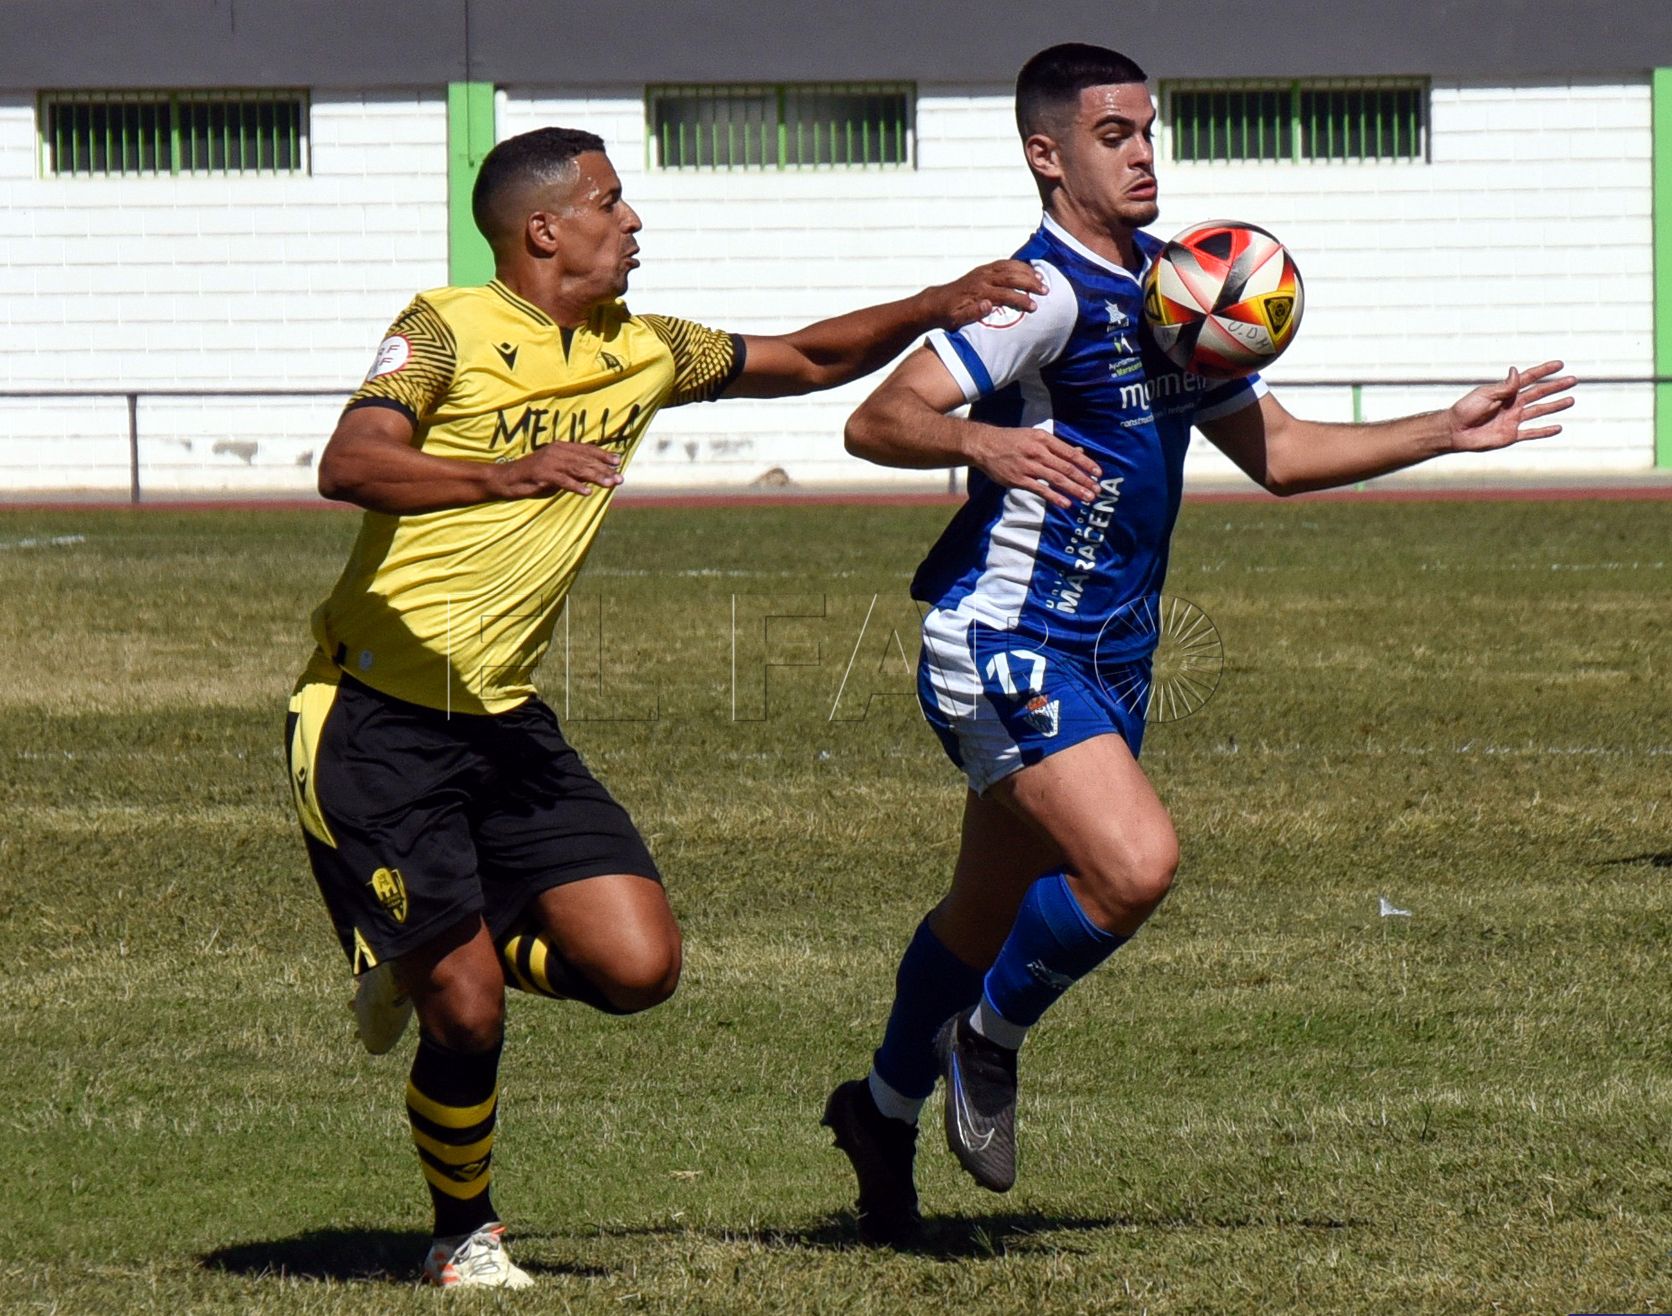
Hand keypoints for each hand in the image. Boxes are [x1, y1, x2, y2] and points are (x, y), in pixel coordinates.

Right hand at [492, 441, 623, 498]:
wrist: (507, 479)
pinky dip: (576, 486)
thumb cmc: (533, 476)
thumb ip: (572, 470)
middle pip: (585, 460)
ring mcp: (549, 462)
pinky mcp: (542, 474)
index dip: (603, 454)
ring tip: (609, 484)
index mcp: (560, 447)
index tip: (618, 461)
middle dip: (604, 469)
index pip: (586, 449)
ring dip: (595, 477)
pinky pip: (563, 480)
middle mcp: (557, 451)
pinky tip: (588, 492)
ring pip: (578, 469)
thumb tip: (593, 474)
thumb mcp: (555, 471)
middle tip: (620, 478)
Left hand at [922, 260, 1045, 330]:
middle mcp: (982, 278)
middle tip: (1045, 291)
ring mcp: (983, 272)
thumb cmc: (948, 314)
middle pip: (1011, 277)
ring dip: (1027, 272)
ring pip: (1009, 267)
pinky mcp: (983, 270)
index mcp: (978, 292)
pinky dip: (1018, 265)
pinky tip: (1029, 269)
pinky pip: (1004, 263)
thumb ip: (972, 312)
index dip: (1021, 300)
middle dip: (1030, 283)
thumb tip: (989, 305)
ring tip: (1042, 279)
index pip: (1004, 294)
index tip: (1034, 307)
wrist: (935, 302)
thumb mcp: (957, 319)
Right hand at [965, 425, 1102, 508]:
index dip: (1086, 463)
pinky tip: (1066, 504)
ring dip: (1074, 489)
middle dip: (1084, 480)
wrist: (984, 446)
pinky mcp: (1019, 480)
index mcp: (1044, 440)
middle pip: (1067, 468)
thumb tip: (1079, 451)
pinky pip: (1041, 490)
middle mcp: (1038, 452)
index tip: (1098, 473)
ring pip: (1057, 479)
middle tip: (1097, 490)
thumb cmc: (1012, 440)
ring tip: (1087, 498)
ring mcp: (1029, 467)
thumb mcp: (1035, 436)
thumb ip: (1057, 446)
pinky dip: (1055, 498)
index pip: (1070, 453)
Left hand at [1447, 361, 1576, 451]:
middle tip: (1573, 380)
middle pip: (1539, 393)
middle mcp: (1512, 404)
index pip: (1529, 379)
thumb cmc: (1466, 410)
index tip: (1559, 364)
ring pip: (1539, 411)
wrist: (1455, 432)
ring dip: (1555, 406)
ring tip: (1571, 400)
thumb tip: (1517, 371)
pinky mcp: (1510, 436)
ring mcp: (1513, 420)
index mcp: (1506, 392)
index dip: (1544, 371)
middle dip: (1556, 387)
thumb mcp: (1485, 394)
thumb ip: (1504, 386)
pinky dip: (1544, 431)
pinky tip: (1558, 428)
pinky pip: (1531, 433)